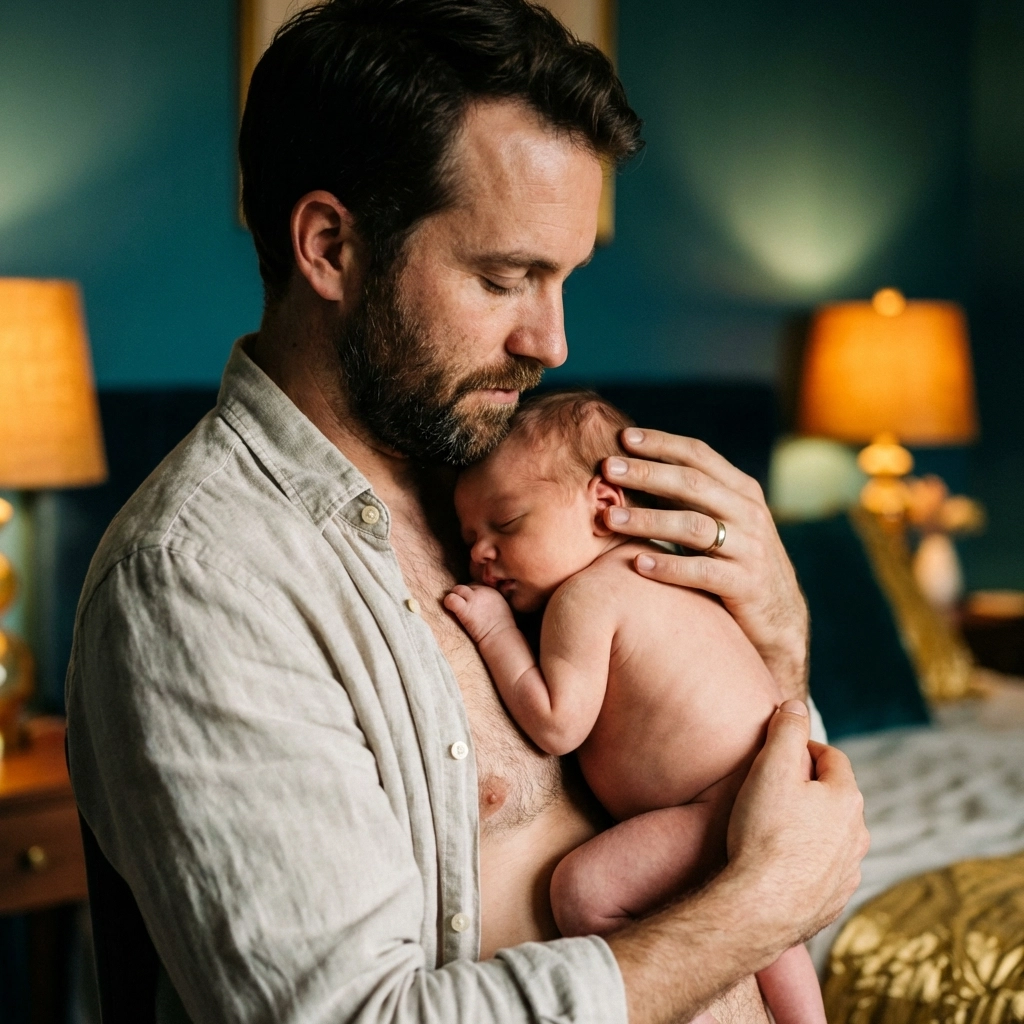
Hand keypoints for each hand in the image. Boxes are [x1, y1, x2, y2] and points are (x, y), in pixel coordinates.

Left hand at [444, 584, 514, 644]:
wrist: (500, 637)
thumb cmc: (502, 628)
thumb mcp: (502, 607)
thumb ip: (492, 601)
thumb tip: (483, 603)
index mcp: (491, 590)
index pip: (475, 586)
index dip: (470, 595)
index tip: (470, 605)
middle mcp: (482, 591)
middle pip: (466, 587)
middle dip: (462, 596)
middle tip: (462, 607)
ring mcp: (473, 599)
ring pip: (457, 589)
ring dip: (454, 597)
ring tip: (455, 609)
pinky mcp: (464, 609)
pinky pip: (450, 599)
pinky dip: (448, 603)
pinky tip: (450, 610)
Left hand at [602, 429, 808, 698]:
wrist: (780, 617)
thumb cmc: (736, 562)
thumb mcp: (723, 521)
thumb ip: (691, 497)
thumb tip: (635, 468)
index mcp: (742, 490)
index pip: (699, 454)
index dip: (660, 443)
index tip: (622, 437)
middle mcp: (749, 513)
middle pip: (692, 484)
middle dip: (646, 473)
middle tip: (606, 468)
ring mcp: (750, 549)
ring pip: (693, 526)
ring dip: (646, 520)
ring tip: (609, 518)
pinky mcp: (745, 584)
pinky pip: (701, 572)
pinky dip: (667, 566)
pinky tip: (637, 563)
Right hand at [726, 701, 868, 947]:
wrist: (760, 906)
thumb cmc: (763, 833)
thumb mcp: (770, 768)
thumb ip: (786, 731)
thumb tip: (796, 705)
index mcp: (846, 798)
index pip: (832, 757)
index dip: (804, 749)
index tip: (777, 754)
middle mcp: (857, 834)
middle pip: (835, 796)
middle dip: (808, 787)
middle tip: (773, 788)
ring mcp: (848, 871)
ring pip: (833, 835)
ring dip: (811, 825)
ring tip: (775, 826)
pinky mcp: (833, 899)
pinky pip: (825, 869)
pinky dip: (808, 860)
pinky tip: (781, 863)